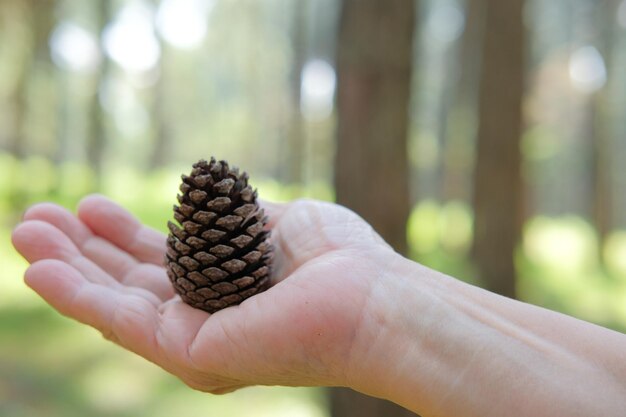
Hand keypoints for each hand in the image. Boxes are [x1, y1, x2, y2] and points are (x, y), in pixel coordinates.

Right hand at [11, 195, 398, 392]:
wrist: (372, 298)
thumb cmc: (340, 257)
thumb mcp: (275, 224)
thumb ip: (236, 221)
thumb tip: (211, 206)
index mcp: (228, 287)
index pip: (164, 261)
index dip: (124, 235)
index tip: (94, 205)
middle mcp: (207, 317)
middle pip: (131, 281)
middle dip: (84, 249)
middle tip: (41, 214)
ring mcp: (197, 338)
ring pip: (115, 301)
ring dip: (66, 267)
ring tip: (24, 230)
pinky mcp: (191, 353)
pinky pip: (119, 322)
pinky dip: (75, 295)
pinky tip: (38, 269)